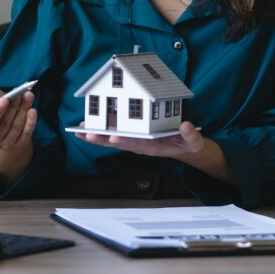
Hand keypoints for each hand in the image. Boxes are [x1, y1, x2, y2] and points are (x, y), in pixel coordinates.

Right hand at [0, 86, 36, 152]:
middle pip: (4, 124)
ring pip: (16, 126)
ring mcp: (6, 144)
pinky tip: (32, 110)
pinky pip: (26, 133)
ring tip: (28, 96)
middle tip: (19, 94)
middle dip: (13, 107)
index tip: (4, 99)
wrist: (2, 123)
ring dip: (23, 110)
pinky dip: (30, 121)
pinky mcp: (19, 144)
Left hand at [75, 121, 234, 183]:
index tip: (114, 138)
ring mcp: (134, 140)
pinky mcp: (132, 135)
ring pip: (112, 138)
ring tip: (81, 131)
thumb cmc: (185, 143)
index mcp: (152, 145)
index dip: (125, 140)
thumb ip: (190, 135)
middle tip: (87, 135)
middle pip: (118, 142)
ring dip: (97, 135)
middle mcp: (140, 143)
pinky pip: (114, 133)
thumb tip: (186, 126)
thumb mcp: (193, 141)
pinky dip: (100, 130)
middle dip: (102, 139)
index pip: (137, 143)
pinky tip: (87, 127)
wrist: (183, 147)